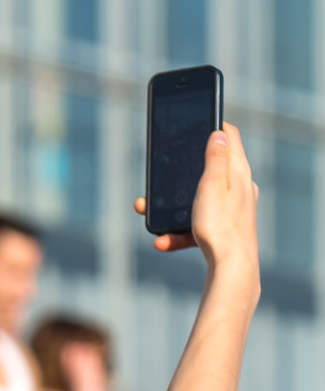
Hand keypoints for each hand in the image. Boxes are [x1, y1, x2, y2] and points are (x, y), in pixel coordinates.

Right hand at [134, 125, 258, 276]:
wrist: (232, 270)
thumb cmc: (221, 227)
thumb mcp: (212, 185)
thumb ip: (215, 158)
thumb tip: (218, 132)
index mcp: (237, 172)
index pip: (230, 136)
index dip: (213, 124)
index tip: (198, 120)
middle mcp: (239, 188)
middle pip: (210, 168)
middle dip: (183, 170)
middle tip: (164, 170)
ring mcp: (233, 209)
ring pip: (199, 199)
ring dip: (175, 205)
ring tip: (150, 213)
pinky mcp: (225, 230)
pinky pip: (198, 225)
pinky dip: (180, 230)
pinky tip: (162, 241)